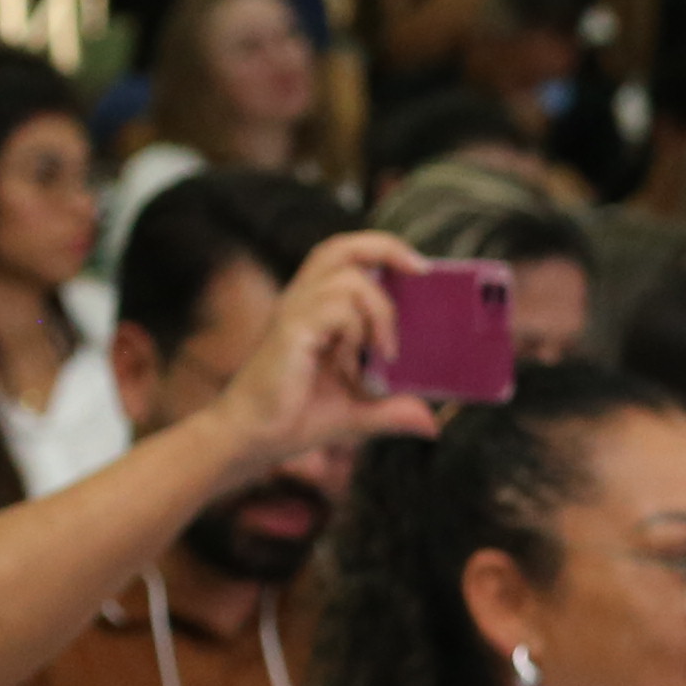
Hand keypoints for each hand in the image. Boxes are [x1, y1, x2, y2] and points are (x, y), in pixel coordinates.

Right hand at [219, 230, 444, 479]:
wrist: (252, 438)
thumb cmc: (296, 419)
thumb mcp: (359, 414)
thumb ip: (394, 411)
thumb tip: (432, 423)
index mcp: (316, 309)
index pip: (347, 257)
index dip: (383, 250)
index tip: (422, 268)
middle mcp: (303, 302)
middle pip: (342, 247)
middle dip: (386, 247)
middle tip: (421, 271)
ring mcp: (295, 314)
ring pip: (349, 280)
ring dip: (379, 313)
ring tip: (383, 354)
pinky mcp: (290, 331)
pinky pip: (336, 309)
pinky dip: (357, 331)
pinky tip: (352, 365)